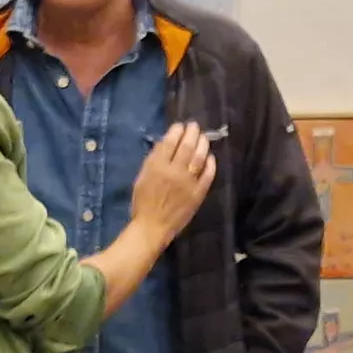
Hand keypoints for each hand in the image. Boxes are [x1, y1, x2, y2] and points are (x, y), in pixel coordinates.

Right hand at [127, 123, 216, 241]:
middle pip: (187, 146)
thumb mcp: (142, 177)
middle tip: (194, 126)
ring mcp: (188, 182)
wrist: (153, 226)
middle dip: (192, 132)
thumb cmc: (143, 202)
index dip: (177, 130)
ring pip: (199, 157)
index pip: (170, 141)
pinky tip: (211, 157)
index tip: (180, 126)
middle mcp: (174, 171)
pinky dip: (211, 164)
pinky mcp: (198, 193)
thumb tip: (166, 143)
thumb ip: (153, 160)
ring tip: (203, 138)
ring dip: (203, 144)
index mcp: (157, 166)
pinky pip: (208, 175)